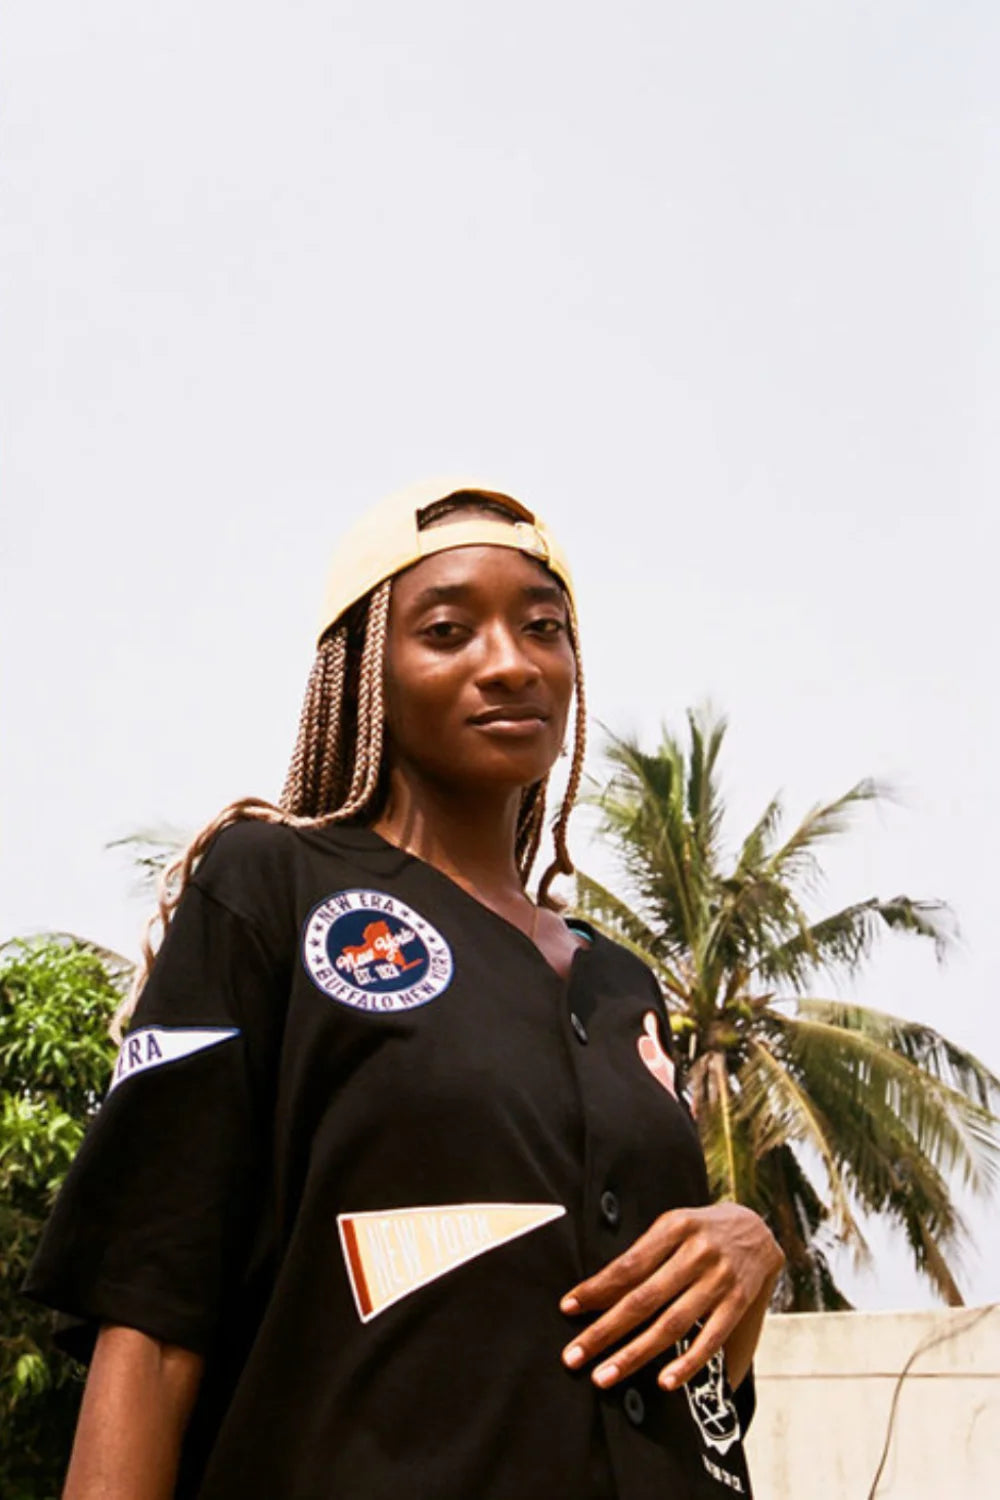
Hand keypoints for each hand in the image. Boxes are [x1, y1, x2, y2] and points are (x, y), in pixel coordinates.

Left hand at [560, 1203, 783, 1391]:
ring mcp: (719, 1280)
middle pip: (644, 1299)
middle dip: (605, 1330)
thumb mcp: (671, 1227)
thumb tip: (598, 1293)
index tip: (569, 1308)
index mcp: (675, 1227)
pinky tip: (664, 1382)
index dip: (597, 1289)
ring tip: (605, 1375)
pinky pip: (710, 1339)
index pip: (628, 1265)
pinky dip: (687, 1363)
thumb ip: (642, 1255)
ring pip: (672, 1324)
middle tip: (574, 1356)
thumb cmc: (700, 1231)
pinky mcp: (738, 1304)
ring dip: (635, 1354)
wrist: (757, 1230)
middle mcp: (697, 1253)